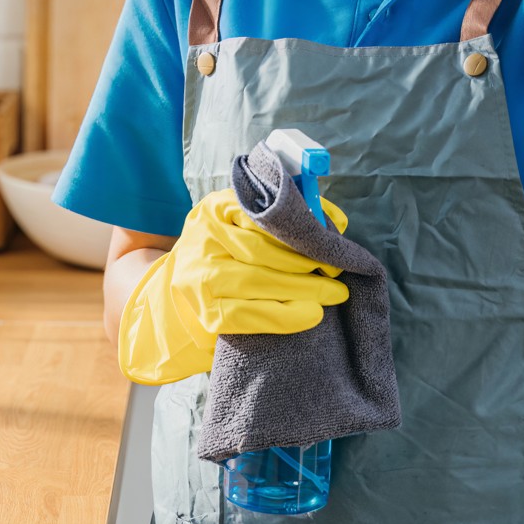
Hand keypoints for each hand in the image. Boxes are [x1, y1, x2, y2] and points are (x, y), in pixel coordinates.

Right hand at [117, 188, 350, 385]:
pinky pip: (250, 315)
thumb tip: (335, 220)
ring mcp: (199, 274)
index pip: (263, 216)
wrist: (184, 289)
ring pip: (257, 281)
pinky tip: (311, 314)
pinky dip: (286, 316)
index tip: (331, 244)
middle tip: (339, 274)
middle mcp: (202, 236)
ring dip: (302, 289)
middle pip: (261, 250)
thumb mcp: (245, 224)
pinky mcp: (205, 310)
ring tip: (332, 293)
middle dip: (306, 264)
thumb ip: (285, 220)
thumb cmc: (228, 253)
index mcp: (216, 207)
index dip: (300, 232)